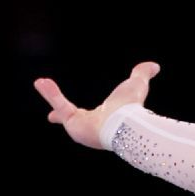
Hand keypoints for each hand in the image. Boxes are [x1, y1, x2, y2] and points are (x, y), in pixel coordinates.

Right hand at [33, 61, 160, 149]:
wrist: (126, 121)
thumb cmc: (132, 106)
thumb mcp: (137, 85)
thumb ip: (142, 74)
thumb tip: (154, 66)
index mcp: (106, 119)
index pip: (94, 116)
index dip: (88, 113)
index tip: (78, 113)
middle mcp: (92, 128)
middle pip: (75, 122)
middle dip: (62, 117)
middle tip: (50, 117)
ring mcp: (80, 129)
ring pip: (63, 110)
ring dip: (52, 96)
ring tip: (40, 81)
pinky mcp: (72, 125)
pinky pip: (59, 105)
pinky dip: (50, 94)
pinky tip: (41, 82)